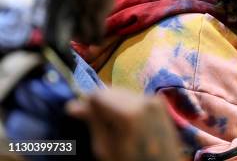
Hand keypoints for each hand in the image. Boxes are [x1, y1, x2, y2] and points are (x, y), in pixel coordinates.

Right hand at [66, 87, 182, 160]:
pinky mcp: (160, 102)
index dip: (87, 103)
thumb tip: (73, 106)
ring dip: (113, 102)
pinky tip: (126, 121)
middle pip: (111, 90)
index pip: (98, 94)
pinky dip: (127, 104)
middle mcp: (143, 100)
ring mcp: (154, 99)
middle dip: (101, 102)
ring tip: (112, 123)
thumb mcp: (105, 149)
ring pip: (123, 91)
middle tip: (95, 120)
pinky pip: (136, 96)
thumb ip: (93, 123)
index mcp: (128, 112)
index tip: (82, 115)